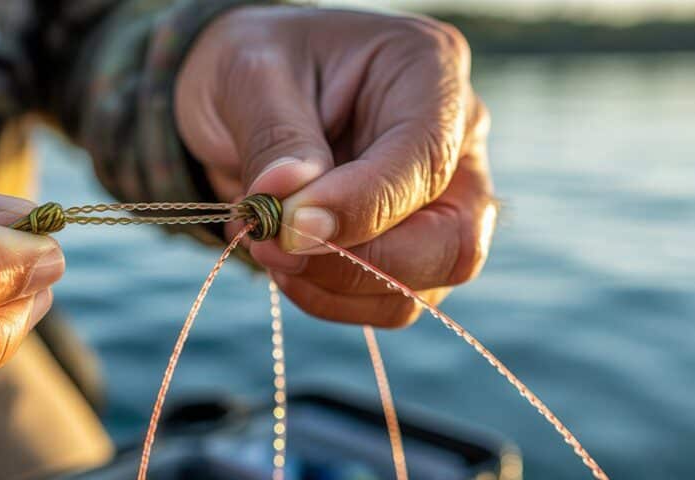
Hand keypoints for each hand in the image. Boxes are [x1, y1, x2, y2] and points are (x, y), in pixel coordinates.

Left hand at [176, 7, 495, 326]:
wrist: (242, 92)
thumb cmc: (256, 65)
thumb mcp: (250, 76)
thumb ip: (277, 139)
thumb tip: (294, 209)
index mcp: (428, 70)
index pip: (425, 159)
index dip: (363, 205)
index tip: (291, 226)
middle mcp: (454, 140)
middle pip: (452, 240)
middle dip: (359, 264)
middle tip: (274, 249)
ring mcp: (440, 201)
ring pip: (422, 284)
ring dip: (335, 286)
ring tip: (267, 248)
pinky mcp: (410, 247)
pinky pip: (387, 301)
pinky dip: (327, 296)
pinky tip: (283, 261)